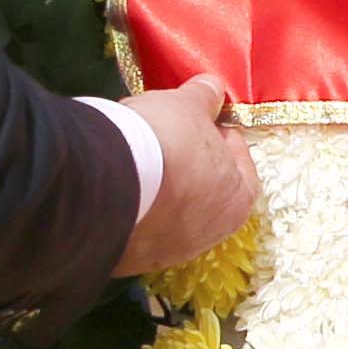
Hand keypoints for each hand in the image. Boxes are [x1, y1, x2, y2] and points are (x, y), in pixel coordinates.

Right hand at [120, 77, 261, 276]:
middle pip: (206, 193)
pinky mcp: (130, 259)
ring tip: (139, 157)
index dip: (224, 139)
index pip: (243, 167)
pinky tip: (118, 181)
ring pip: (170, 213)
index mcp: (237, 202)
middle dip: (191, 164)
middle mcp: (209, 235)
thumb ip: (205, 96)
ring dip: (161, 187)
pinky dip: (133, 205)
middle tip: (169, 138)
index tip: (206, 121)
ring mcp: (168, 252)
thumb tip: (213, 88)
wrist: (104, 184)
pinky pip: (138, 226)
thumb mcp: (188, 105)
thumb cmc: (164, 142)